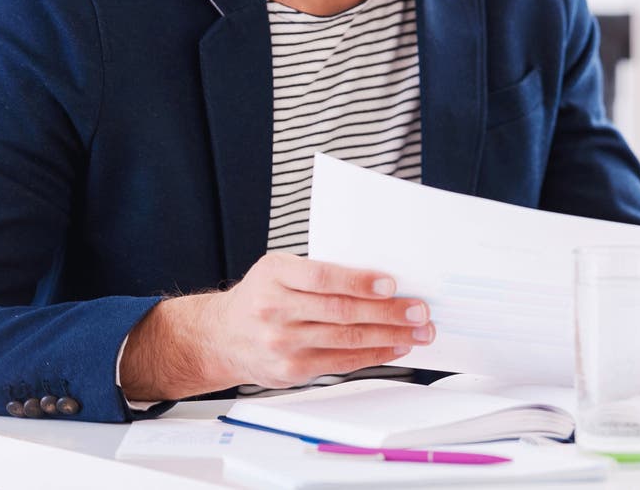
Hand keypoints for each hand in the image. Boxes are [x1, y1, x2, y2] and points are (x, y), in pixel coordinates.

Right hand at [120, 253, 431, 400]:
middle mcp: (274, 310)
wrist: (220, 337)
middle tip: (419, 310)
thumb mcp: (278, 269)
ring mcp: (282, 344)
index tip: (391, 284)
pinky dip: (374, 355)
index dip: (358, 282)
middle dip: (387, 312)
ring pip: (346, 340)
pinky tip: (397, 347)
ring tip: (419, 331)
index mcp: (274, 276)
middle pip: (340, 312)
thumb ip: (318, 271)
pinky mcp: (291, 370)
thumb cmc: (262, 295)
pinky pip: (341, 363)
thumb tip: (379, 277)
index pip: (322, 278)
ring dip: (389, 336)